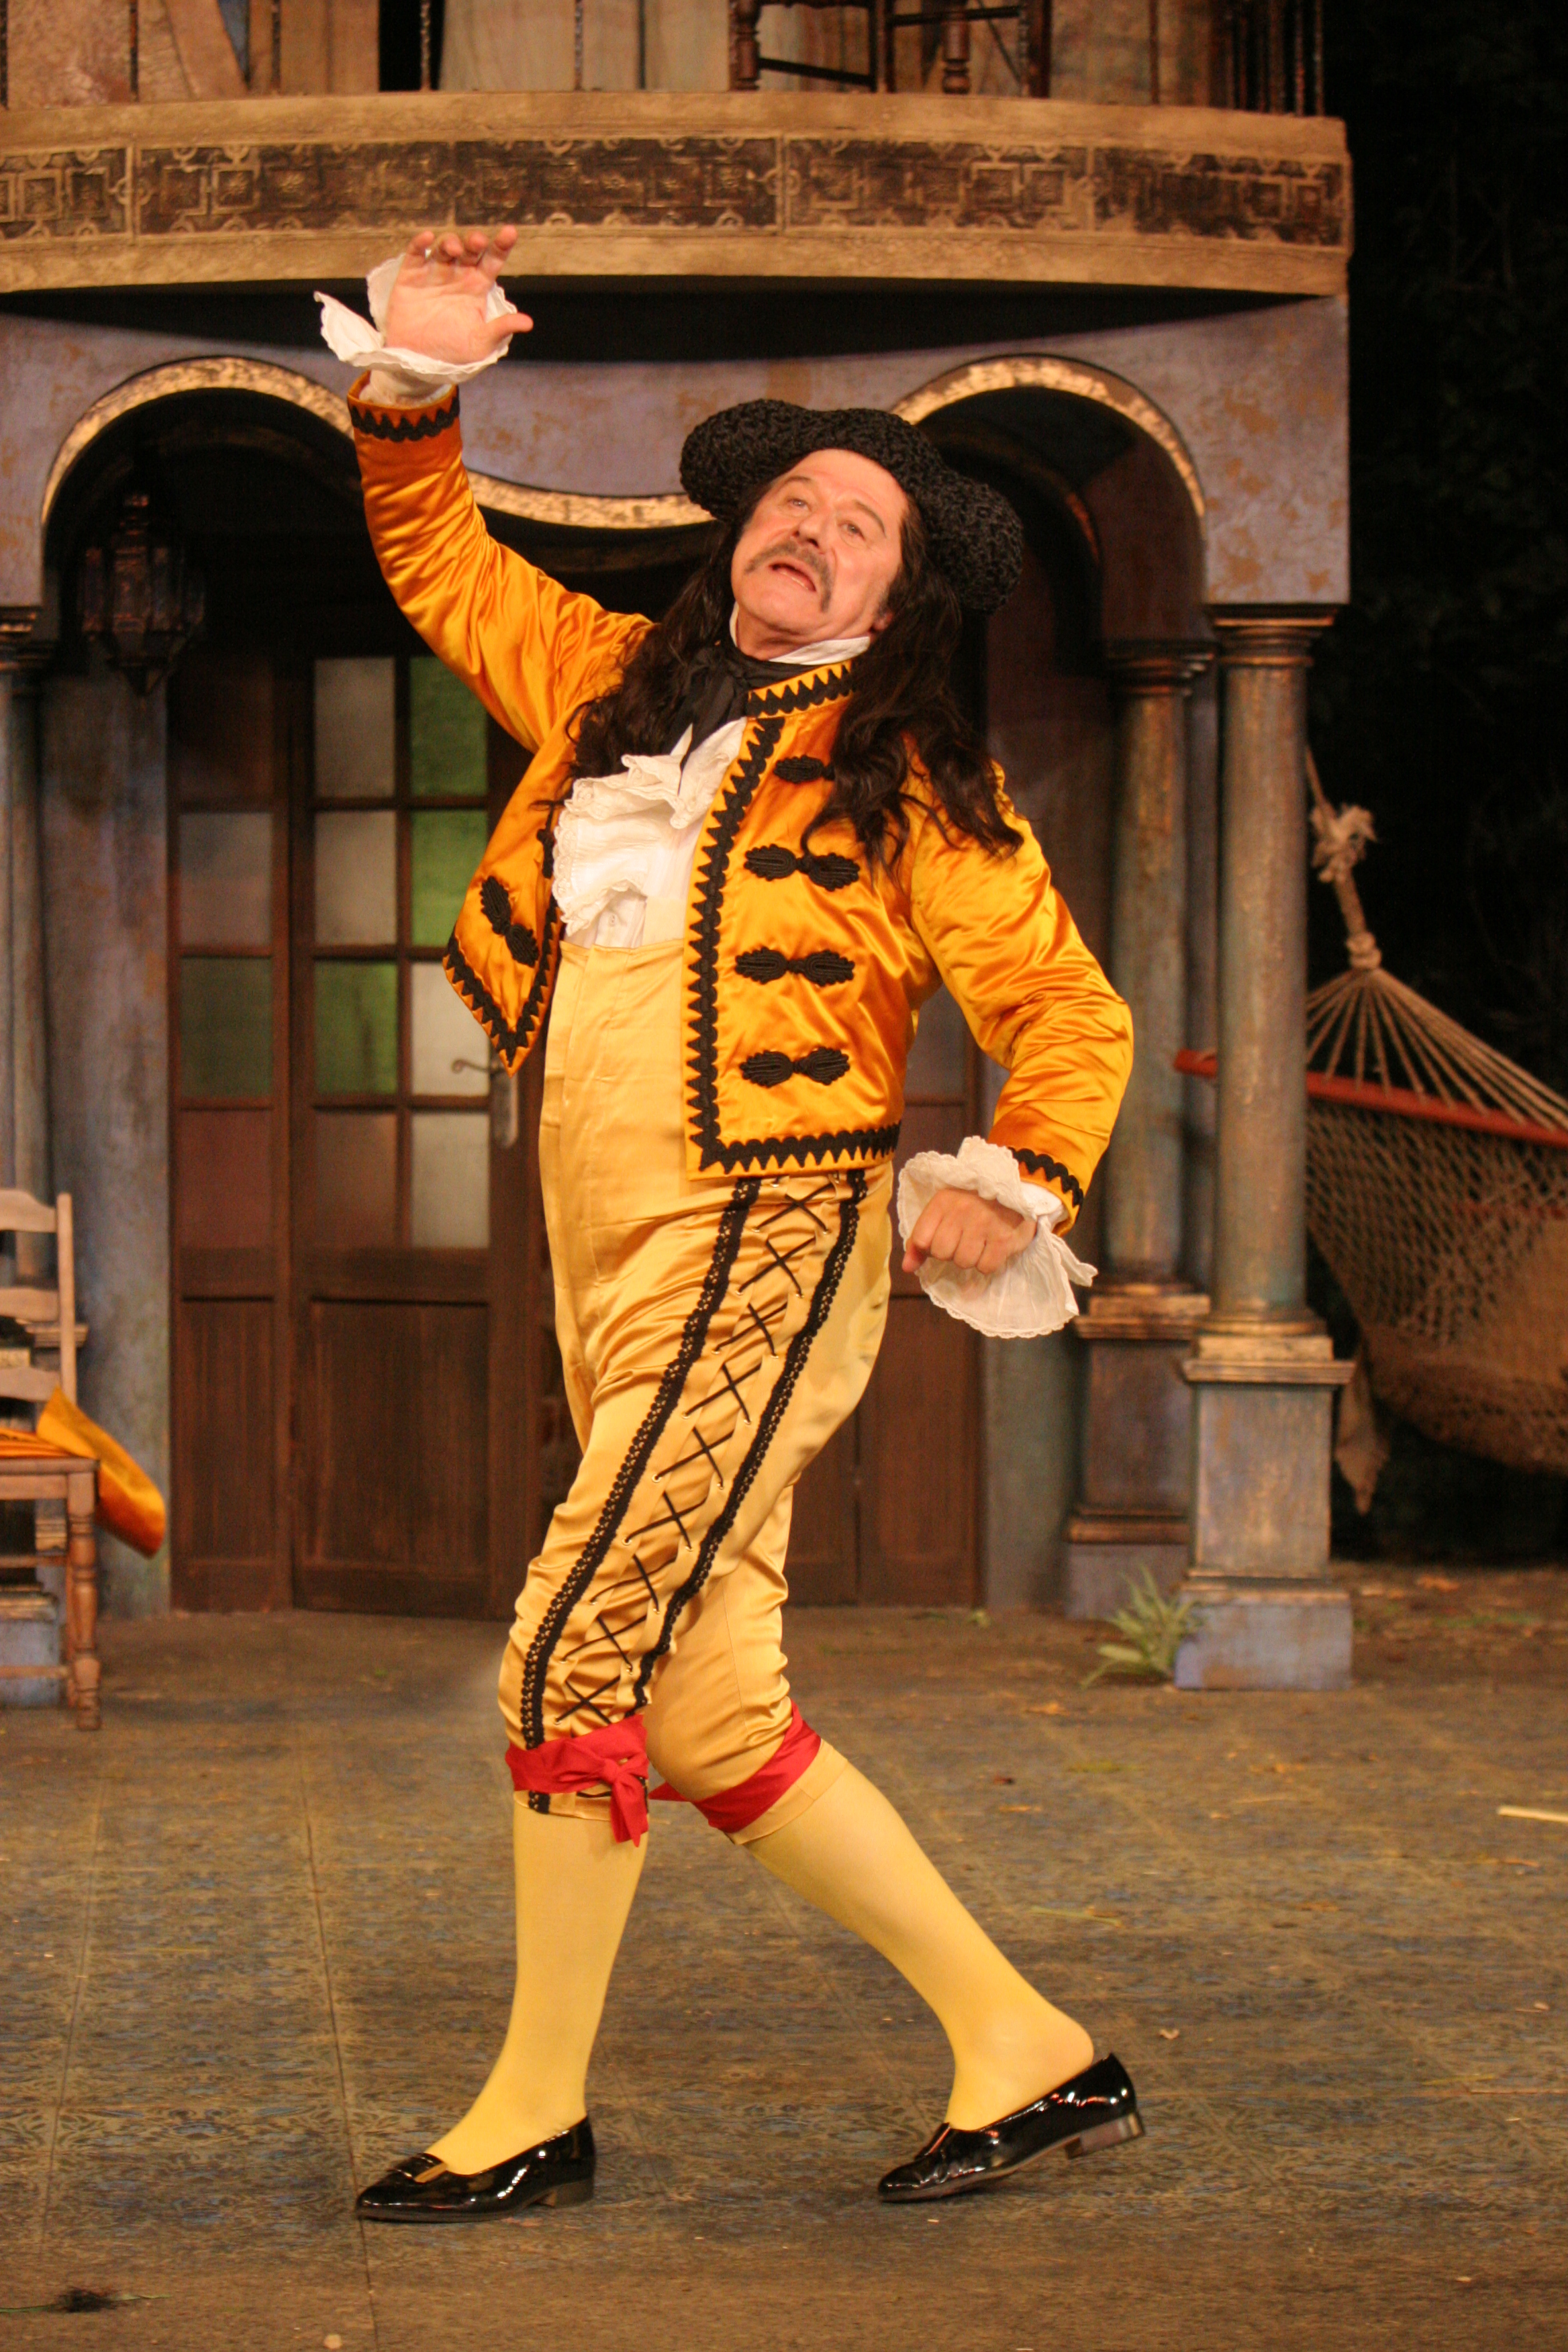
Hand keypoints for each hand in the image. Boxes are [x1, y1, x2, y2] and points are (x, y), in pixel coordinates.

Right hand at [380, 225, 531, 364]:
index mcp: (476, 287)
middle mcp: (457, 275)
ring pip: (444, 248)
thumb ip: (502, 329)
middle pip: (469, 250)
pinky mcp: (411, 276)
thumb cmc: (452, 352)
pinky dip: (420, 243)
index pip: (492, 261)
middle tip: (478, 241)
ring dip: (450, 243)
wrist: (417, 362)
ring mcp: (434, 273)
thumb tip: (528, 323)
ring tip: (453, 249)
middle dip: (474, 242)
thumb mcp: (480, 343)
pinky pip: (415, 253)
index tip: (511, 232)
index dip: (501, 246)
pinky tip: (427, 238)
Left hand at [902, 1187, 1036, 1277]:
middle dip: (951, 1251)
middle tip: (965, 1238)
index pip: (921, 1239)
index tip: (943, 1238)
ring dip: (971, 1258)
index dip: (929, 1246)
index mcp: (943, 1201)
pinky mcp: (1004, 1239)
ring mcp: (984, 1224)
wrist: (1019, 1190)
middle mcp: (962, 1210)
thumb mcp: (945, 1211)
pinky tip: (992, 1247)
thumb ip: (922, 1239)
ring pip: (963, 1262)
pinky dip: (988, 1263)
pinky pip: (985, 1267)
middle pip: (941, 1253)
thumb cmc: (976, 1203)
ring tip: (980, 1241)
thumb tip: (907, 1267)